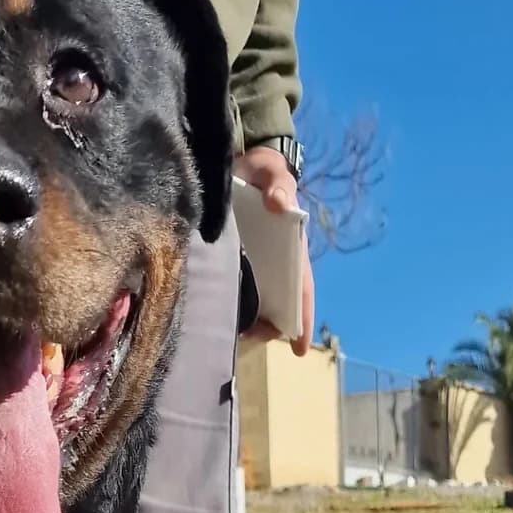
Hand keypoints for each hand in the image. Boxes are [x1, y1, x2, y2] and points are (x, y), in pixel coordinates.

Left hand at [234, 145, 313, 356]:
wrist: (236, 163)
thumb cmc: (261, 170)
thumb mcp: (271, 171)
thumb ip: (278, 183)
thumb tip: (279, 204)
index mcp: (290, 248)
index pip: (301, 286)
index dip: (302, 316)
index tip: (298, 349)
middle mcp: (273, 262)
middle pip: (277, 304)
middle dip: (267, 327)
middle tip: (248, 338)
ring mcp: (252, 264)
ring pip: (254, 301)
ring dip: (244, 320)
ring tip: (226, 332)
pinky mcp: (230, 260)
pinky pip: (229, 287)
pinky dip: (223, 303)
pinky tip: (209, 312)